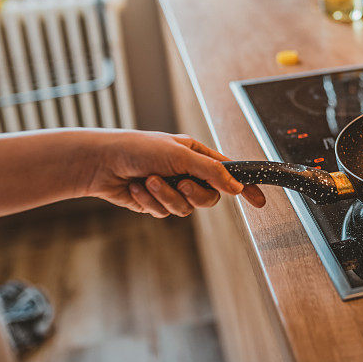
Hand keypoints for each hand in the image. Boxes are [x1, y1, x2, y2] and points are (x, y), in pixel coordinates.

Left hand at [87, 131, 265, 216]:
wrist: (102, 163)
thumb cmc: (139, 148)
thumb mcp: (180, 155)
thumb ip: (211, 172)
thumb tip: (235, 187)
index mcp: (198, 155)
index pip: (229, 172)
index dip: (245, 187)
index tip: (260, 201)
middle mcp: (188, 172)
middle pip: (209, 198)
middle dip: (192, 193)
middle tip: (178, 182)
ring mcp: (172, 189)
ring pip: (185, 208)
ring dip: (165, 196)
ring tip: (148, 180)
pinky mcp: (156, 203)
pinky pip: (164, 212)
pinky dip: (149, 201)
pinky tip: (136, 187)